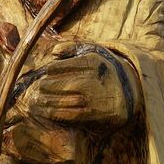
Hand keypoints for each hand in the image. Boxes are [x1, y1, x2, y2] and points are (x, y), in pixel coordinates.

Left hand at [21, 41, 138, 127]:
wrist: (129, 91)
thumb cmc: (103, 69)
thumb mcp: (93, 52)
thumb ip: (72, 48)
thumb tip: (53, 52)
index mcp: (92, 61)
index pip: (63, 66)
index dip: (48, 71)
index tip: (40, 75)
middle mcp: (96, 79)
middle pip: (62, 84)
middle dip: (45, 87)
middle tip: (33, 90)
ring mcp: (97, 97)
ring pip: (66, 101)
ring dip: (48, 102)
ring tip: (36, 102)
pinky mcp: (98, 113)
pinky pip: (74, 115)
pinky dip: (58, 114)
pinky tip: (48, 112)